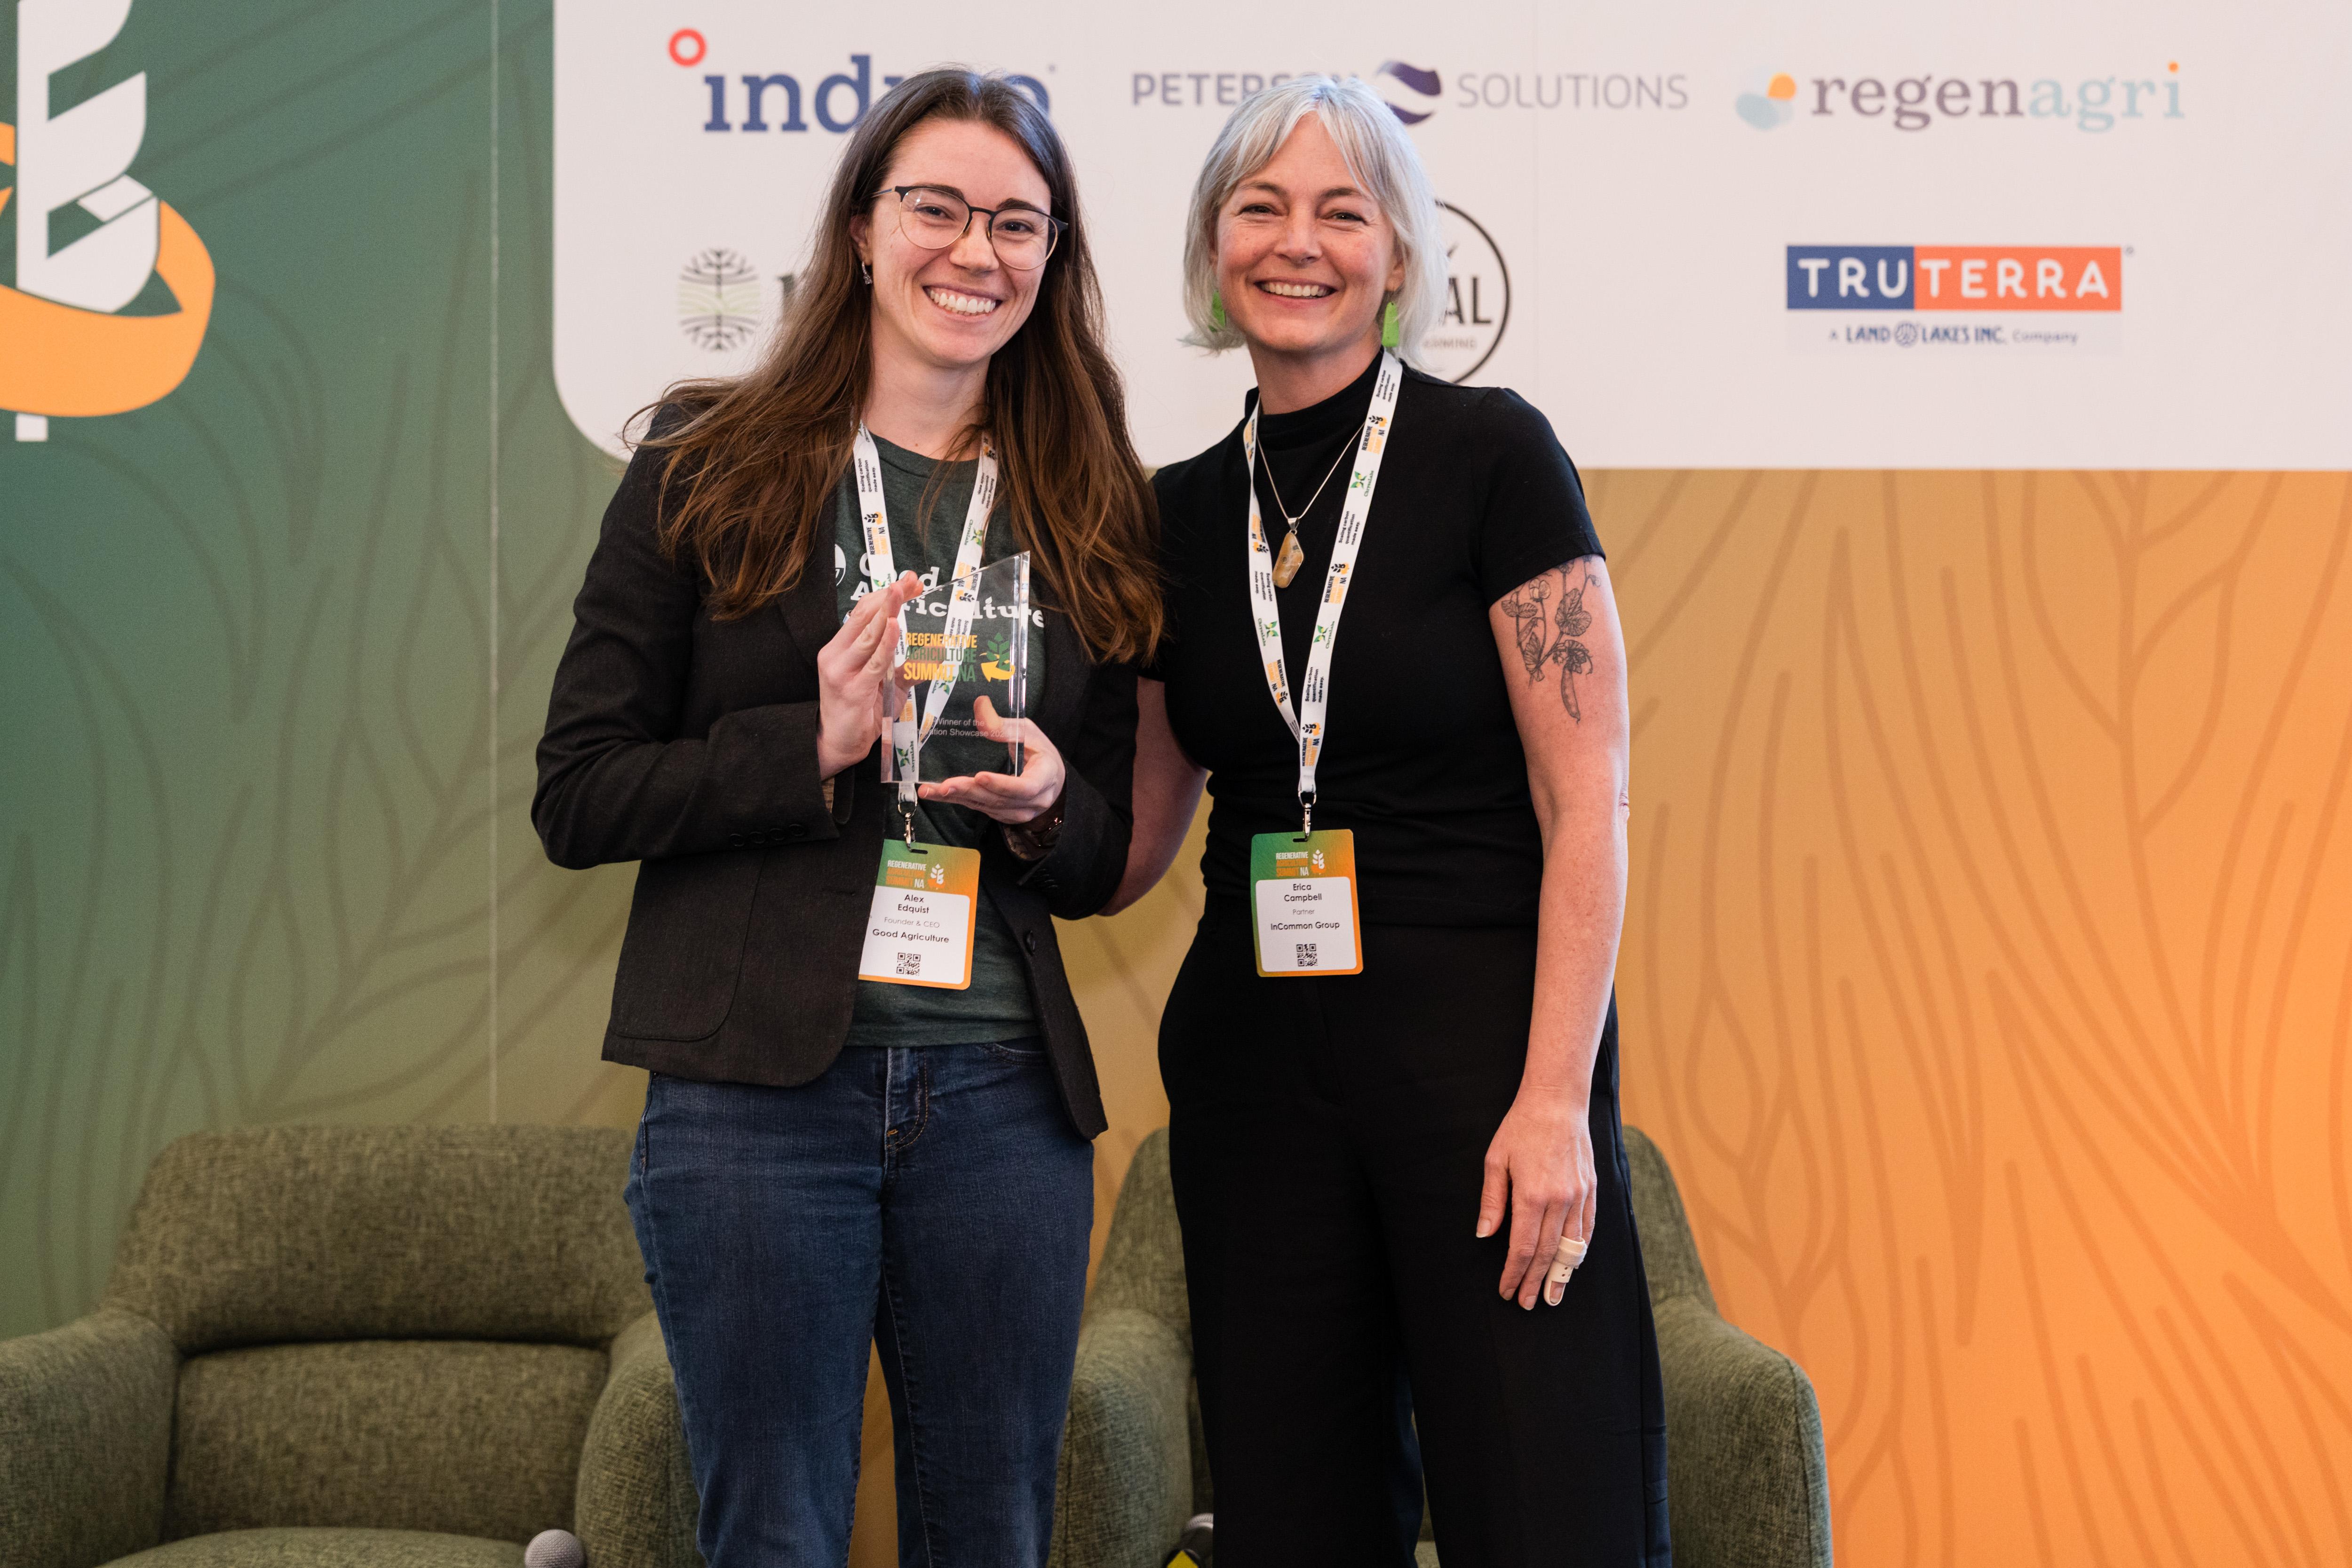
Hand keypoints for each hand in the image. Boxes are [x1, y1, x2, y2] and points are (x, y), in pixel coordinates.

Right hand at [816, 572, 921, 778]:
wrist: (839, 744)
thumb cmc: (862, 711)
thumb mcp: (888, 684)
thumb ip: (909, 666)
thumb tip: (937, 651)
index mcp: (840, 648)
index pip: (862, 613)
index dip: (885, 596)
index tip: (910, 583)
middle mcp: (836, 655)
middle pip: (864, 617)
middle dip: (889, 596)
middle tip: (910, 580)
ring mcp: (842, 672)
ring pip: (867, 636)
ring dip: (886, 612)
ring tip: (901, 591)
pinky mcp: (853, 690)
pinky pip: (874, 663)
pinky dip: (885, 644)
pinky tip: (893, 627)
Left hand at [917, 696, 1064, 824]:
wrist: (1051, 779)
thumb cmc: (1038, 751)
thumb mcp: (1027, 732)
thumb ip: (1002, 725)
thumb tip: (980, 705)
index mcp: (1045, 777)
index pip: (1025, 787)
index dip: (1002, 784)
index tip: (980, 776)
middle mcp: (1034, 801)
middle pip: (999, 800)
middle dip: (970, 792)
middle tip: (945, 785)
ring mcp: (1019, 812)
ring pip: (987, 807)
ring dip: (958, 798)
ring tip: (932, 791)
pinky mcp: (1005, 815)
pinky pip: (981, 809)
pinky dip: (959, 801)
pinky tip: (939, 794)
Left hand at [1476, 1086, 1596, 1308]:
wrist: (1557, 1101)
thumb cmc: (1521, 1128)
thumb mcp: (1495, 1160)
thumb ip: (1492, 1201)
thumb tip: (1485, 1235)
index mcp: (1532, 1195)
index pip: (1523, 1247)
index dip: (1513, 1272)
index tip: (1506, 1290)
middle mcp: (1559, 1200)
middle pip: (1547, 1253)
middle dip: (1534, 1281)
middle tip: (1526, 1303)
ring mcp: (1579, 1196)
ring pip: (1571, 1247)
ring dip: (1561, 1274)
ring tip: (1552, 1296)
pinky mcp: (1591, 1189)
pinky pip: (1588, 1229)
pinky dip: (1580, 1251)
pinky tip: (1573, 1264)